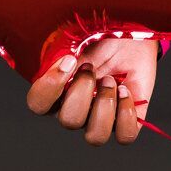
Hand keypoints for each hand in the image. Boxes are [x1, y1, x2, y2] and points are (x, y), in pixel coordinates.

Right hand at [24, 36, 158, 144]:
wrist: (133, 34)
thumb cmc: (103, 36)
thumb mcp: (79, 38)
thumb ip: (62, 54)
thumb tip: (61, 65)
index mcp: (56, 91)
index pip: (37, 104)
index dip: (50, 87)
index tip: (69, 61)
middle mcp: (75, 109)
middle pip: (69, 121)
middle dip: (84, 91)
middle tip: (93, 68)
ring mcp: (100, 117)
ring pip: (95, 137)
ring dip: (105, 106)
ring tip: (111, 81)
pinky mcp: (126, 119)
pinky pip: (124, 135)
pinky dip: (126, 113)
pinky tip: (127, 90)